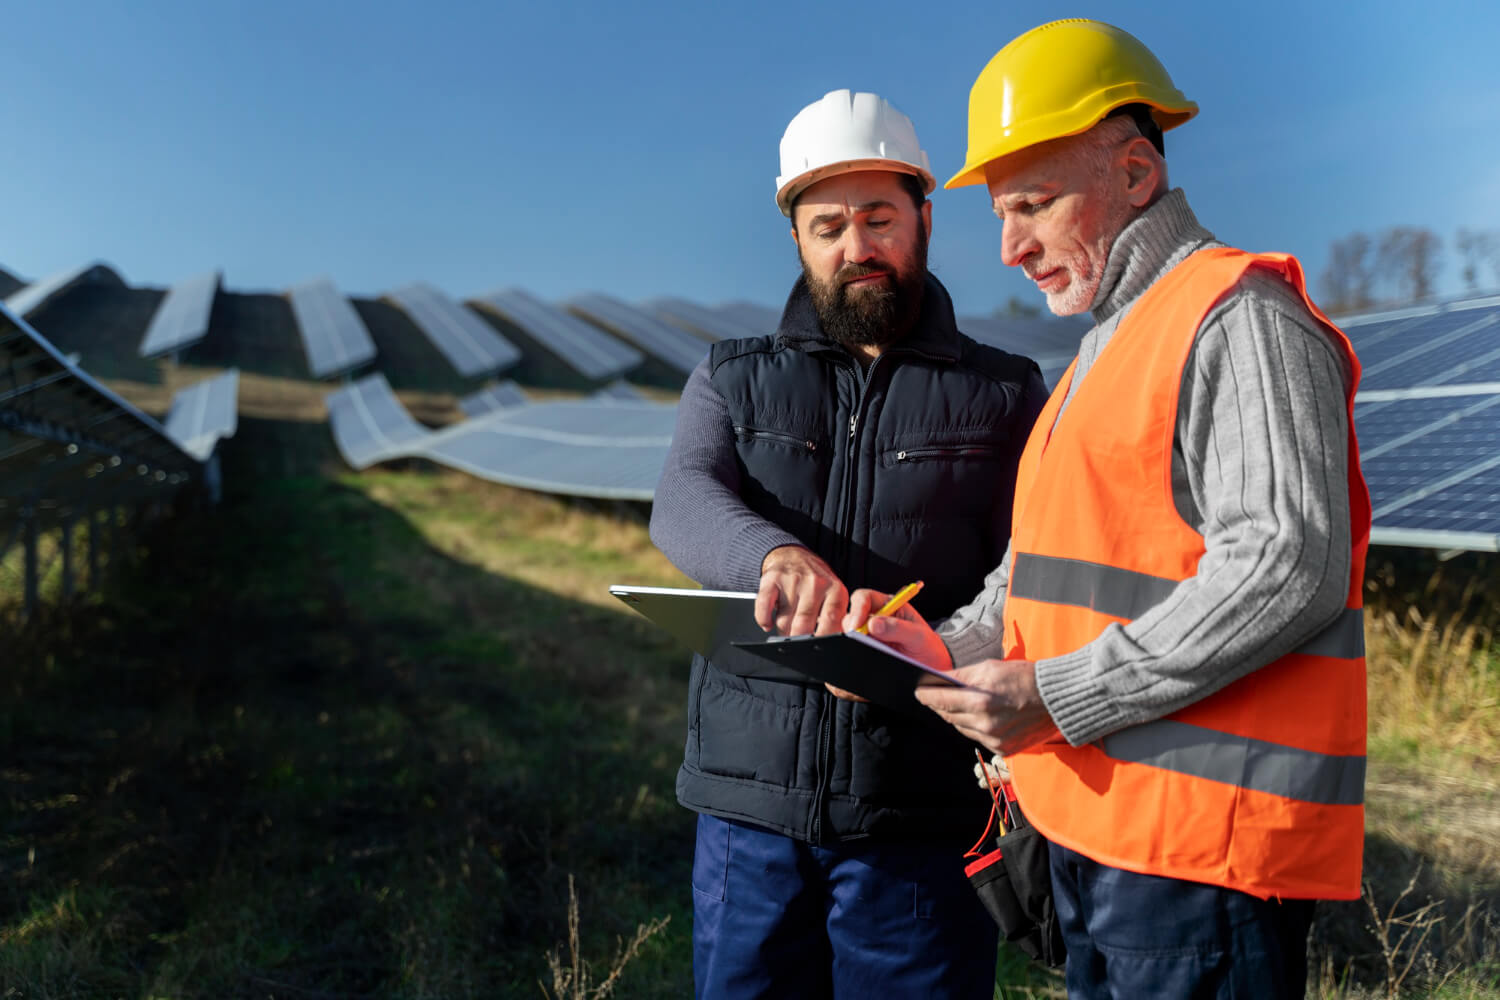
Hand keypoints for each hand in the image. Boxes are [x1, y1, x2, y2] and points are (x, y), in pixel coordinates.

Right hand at [756, 545, 847, 637]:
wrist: (792, 555)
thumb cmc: (815, 582)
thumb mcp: (834, 595)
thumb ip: (836, 619)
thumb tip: (835, 646)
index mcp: (835, 589)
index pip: (831, 619)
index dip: (824, 638)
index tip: (819, 650)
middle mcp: (815, 583)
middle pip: (804, 624)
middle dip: (799, 641)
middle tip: (799, 645)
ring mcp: (793, 580)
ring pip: (784, 620)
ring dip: (783, 632)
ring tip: (787, 628)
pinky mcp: (772, 579)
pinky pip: (764, 608)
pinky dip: (764, 621)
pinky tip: (769, 623)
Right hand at [843, 593, 950, 670]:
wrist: (933, 668)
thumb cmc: (929, 647)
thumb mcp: (920, 637)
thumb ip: (898, 628)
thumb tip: (873, 624)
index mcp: (889, 606)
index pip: (864, 598)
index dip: (857, 609)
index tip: (857, 626)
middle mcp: (875, 619)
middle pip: (851, 617)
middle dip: (850, 628)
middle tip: (856, 642)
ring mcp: (870, 636)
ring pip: (849, 635)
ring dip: (852, 643)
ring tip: (863, 653)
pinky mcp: (867, 651)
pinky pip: (853, 652)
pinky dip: (854, 655)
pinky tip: (862, 662)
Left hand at [913, 658, 1055, 755]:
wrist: (1058, 699)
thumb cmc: (1025, 678)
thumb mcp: (990, 668)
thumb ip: (961, 677)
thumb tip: (938, 679)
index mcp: (980, 701)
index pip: (940, 700)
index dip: (926, 695)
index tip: (918, 691)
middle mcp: (985, 724)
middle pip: (948, 715)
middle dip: (940, 705)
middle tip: (934, 696)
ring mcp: (995, 740)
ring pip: (962, 728)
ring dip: (957, 717)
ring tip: (956, 705)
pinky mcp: (1004, 750)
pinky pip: (979, 739)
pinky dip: (975, 728)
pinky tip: (979, 717)